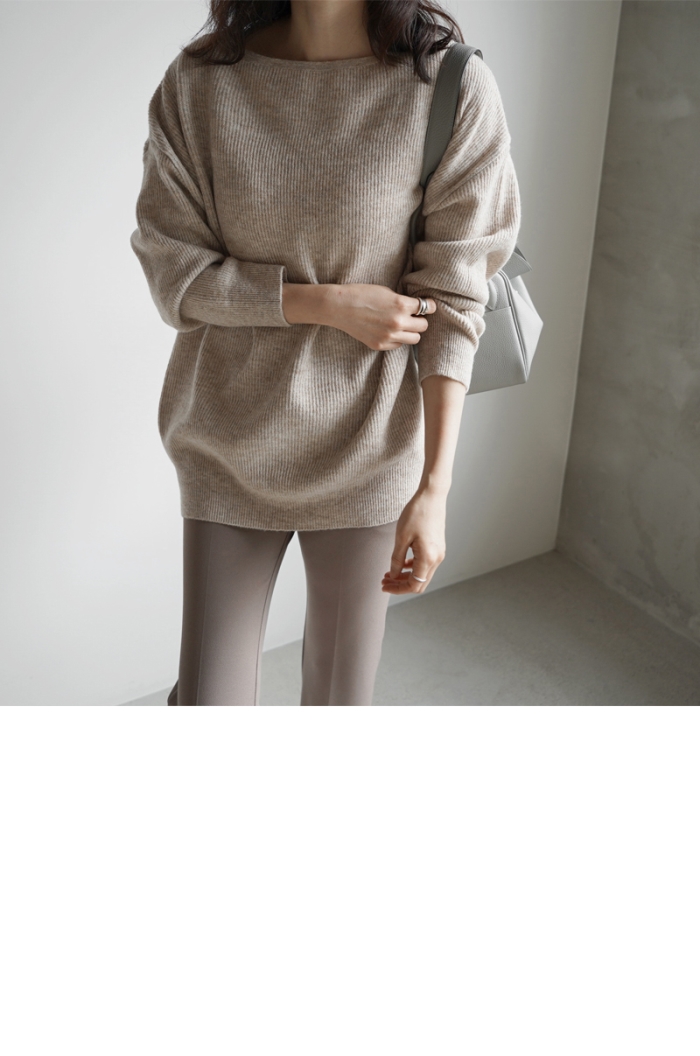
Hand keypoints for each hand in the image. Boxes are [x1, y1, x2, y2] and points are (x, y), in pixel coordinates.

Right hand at [282, 282, 435, 350]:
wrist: (339, 307)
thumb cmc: (362, 294)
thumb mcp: (386, 292)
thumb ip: (403, 301)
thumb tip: (416, 308)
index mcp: (401, 305)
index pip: (427, 308)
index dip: (429, 305)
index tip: (427, 305)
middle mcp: (398, 323)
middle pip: (423, 326)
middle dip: (420, 320)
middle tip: (414, 316)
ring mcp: (389, 336)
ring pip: (414, 339)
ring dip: (412, 332)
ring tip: (404, 325)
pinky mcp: (380, 345)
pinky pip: (398, 345)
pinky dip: (398, 338)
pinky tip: (389, 330)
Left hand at [381, 487, 446, 594]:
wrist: (432, 496)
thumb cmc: (417, 513)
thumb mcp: (401, 538)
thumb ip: (397, 559)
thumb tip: (394, 575)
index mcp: (428, 558)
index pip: (414, 585)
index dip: (398, 589)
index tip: (384, 586)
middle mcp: (437, 559)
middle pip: (419, 583)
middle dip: (401, 585)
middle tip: (384, 581)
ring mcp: (439, 553)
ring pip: (422, 575)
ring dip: (406, 576)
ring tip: (389, 573)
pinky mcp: (437, 547)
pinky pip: (425, 564)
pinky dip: (412, 568)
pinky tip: (400, 564)